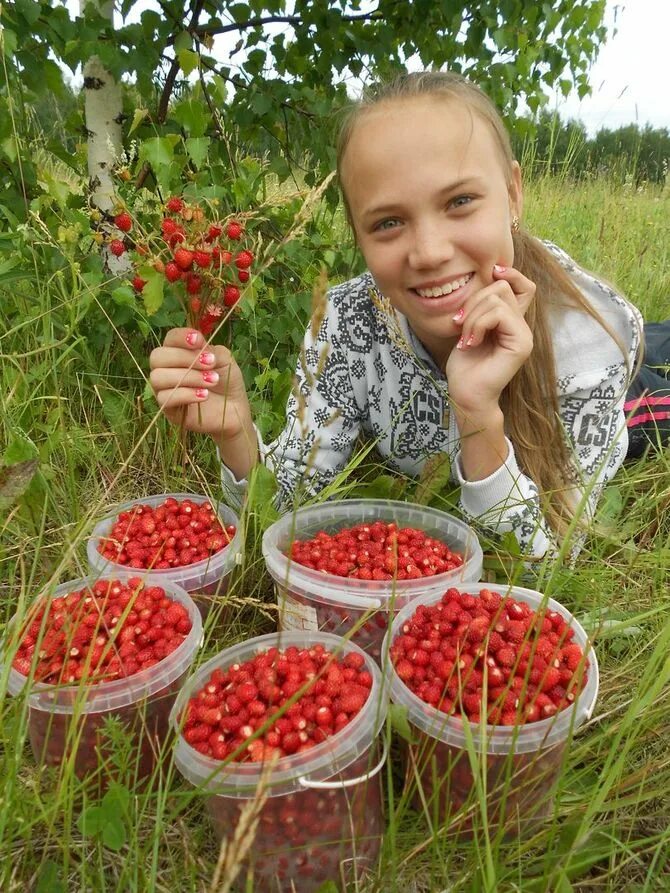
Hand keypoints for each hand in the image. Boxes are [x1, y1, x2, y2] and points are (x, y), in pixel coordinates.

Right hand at [149, 328, 251, 445]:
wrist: (234, 408)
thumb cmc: (227, 380)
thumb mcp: (223, 359)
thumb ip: (208, 348)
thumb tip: (196, 342)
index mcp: (178, 351)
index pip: (169, 338)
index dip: (181, 337)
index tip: (199, 340)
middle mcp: (166, 368)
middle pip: (157, 357)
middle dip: (185, 358)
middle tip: (210, 364)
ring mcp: (164, 388)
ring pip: (159, 377)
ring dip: (188, 377)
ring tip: (211, 381)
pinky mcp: (168, 408)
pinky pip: (165, 398)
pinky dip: (186, 394)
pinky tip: (204, 395)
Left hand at [446, 265, 534, 413]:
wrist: (466, 394)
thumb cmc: (465, 365)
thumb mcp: (469, 327)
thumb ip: (481, 306)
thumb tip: (489, 276)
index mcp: (512, 321)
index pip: (524, 286)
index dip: (510, 273)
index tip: (491, 271)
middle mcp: (522, 326)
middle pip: (502, 287)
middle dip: (473, 301)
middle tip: (459, 325)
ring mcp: (524, 335)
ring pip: (497, 300)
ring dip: (472, 317)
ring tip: (465, 338)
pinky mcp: (521, 343)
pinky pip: (498, 314)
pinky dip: (478, 325)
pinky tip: (470, 343)